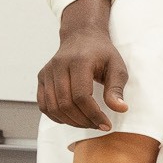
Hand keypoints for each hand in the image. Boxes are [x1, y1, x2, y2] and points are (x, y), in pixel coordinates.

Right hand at [38, 0, 128, 130]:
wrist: (82, 37)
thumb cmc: (102, 53)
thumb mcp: (117, 67)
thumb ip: (116, 88)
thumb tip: (120, 109)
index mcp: (78, 62)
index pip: (81, 96)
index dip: (93, 114)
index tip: (106, 125)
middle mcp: (58, 66)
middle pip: (65, 104)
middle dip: (83, 120)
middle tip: (99, 125)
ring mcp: (47, 72)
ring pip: (53, 107)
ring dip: (71, 121)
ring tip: (88, 123)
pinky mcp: (41, 78)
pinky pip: (43, 104)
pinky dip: (56, 116)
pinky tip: (73, 119)